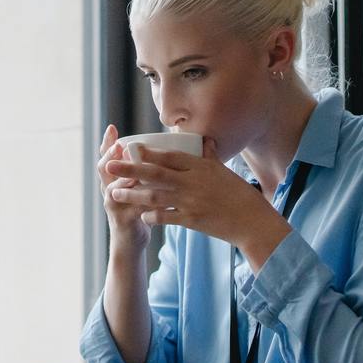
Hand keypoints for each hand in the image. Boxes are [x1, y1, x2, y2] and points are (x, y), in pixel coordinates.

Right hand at [96, 124, 151, 252]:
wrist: (131, 241)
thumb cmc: (139, 211)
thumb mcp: (138, 188)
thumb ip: (144, 172)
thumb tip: (160, 148)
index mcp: (114, 179)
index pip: (107, 157)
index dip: (107, 143)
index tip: (112, 128)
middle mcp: (110, 190)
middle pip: (104, 169)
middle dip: (110, 156)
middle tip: (118, 146)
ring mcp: (114, 205)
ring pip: (114, 189)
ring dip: (124, 179)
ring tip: (132, 170)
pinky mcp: (123, 220)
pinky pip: (132, 208)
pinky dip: (143, 201)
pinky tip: (154, 195)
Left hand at [104, 138, 292, 268]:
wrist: (253, 222)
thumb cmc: (241, 196)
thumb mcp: (225, 171)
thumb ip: (210, 157)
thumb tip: (205, 140)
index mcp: (201, 167)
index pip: (170, 156)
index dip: (149, 152)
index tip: (130, 148)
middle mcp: (193, 182)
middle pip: (156, 174)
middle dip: (130, 169)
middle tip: (110, 166)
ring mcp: (191, 202)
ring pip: (155, 197)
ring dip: (132, 195)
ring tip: (113, 193)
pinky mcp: (192, 221)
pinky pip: (166, 218)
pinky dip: (152, 216)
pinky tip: (140, 215)